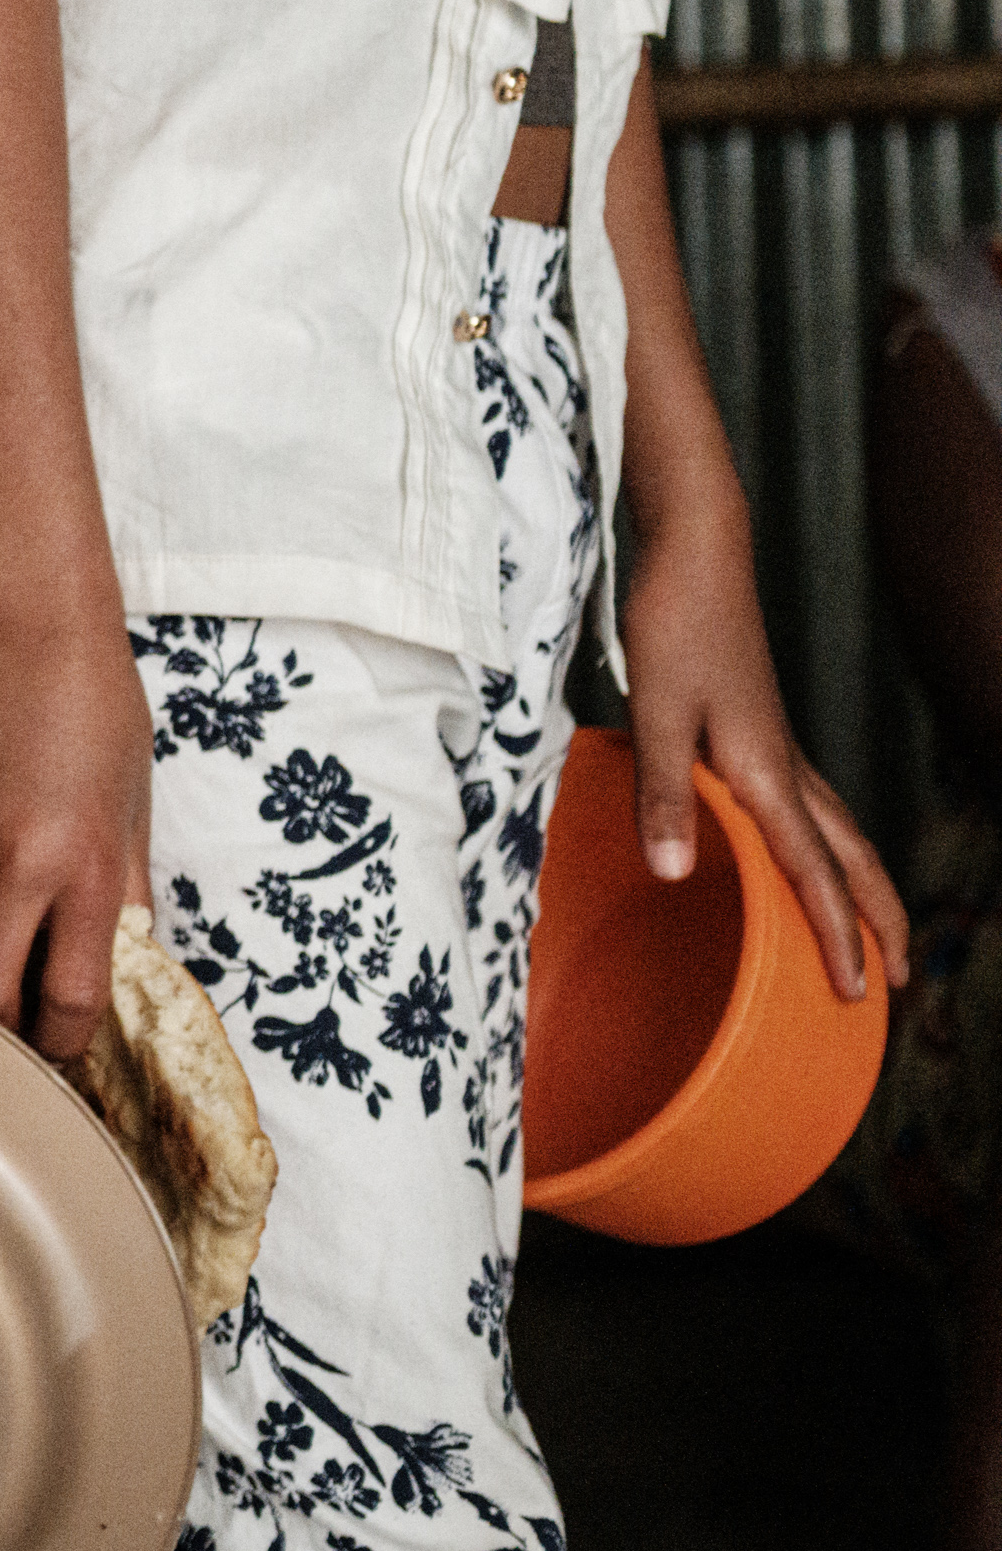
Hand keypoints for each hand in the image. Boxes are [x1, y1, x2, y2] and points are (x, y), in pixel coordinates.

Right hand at [0, 613, 154, 1069]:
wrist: (33, 631)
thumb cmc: (101, 710)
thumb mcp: (134, 808)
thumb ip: (122, 890)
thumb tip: (119, 955)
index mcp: (84, 866)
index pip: (69, 994)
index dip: (66, 1042)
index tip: (69, 1052)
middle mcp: (14, 864)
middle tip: (18, 1036)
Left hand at [623, 514, 910, 999]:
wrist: (698, 554)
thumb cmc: (676, 625)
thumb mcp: (656, 710)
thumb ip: (663, 794)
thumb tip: (671, 873)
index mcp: (768, 775)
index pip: (817, 875)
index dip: (838, 939)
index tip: (858, 996)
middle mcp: (787, 769)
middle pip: (853, 861)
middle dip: (878, 924)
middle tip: (895, 983)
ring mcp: (781, 749)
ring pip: (842, 834)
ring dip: (862, 888)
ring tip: (870, 933)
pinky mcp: (763, 732)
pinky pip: (814, 808)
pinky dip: (828, 848)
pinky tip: (801, 852)